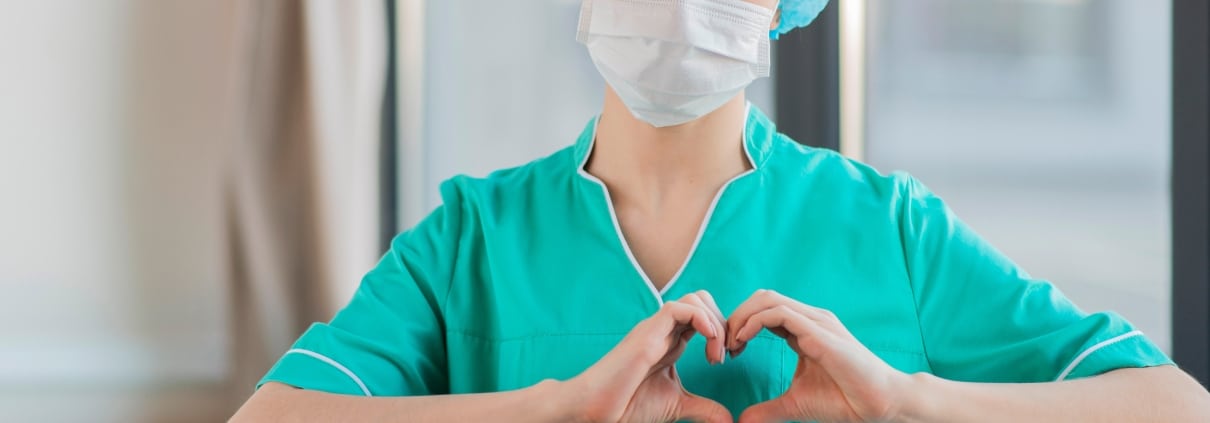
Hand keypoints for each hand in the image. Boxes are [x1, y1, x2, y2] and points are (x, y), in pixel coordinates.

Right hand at [568, 291, 731, 422]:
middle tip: (727, 353)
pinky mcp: (647, 333)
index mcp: (671, 341)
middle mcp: (664, 330)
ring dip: (715, 322)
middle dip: (724, 321)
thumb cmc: (629, 405)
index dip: (723, 330)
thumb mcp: (677, 405)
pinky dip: (702, 320)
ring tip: (716, 355)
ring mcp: (655, 329)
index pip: (704, 316)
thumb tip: (729, 420)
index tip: (729, 358)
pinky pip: (679, 308)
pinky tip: (708, 344)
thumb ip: (704, 408)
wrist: (599, 410)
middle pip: (702, 300)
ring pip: (693, 299)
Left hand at [728, 289, 911, 422]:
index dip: (740, 326)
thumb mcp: (796, 403)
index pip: (764, 311)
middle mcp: (810, 319)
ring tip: (730, 345)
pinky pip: (778, 313)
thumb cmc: (846, 400)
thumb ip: (769, 408)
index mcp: (804, 329)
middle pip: (761, 298)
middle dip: (735, 317)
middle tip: (722, 346)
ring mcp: (816, 321)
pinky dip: (753, 323)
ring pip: (767, 299)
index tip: (727, 352)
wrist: (880, 404)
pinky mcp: (819, 331)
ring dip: (740, 318)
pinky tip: (743, 342)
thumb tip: (743, 421)